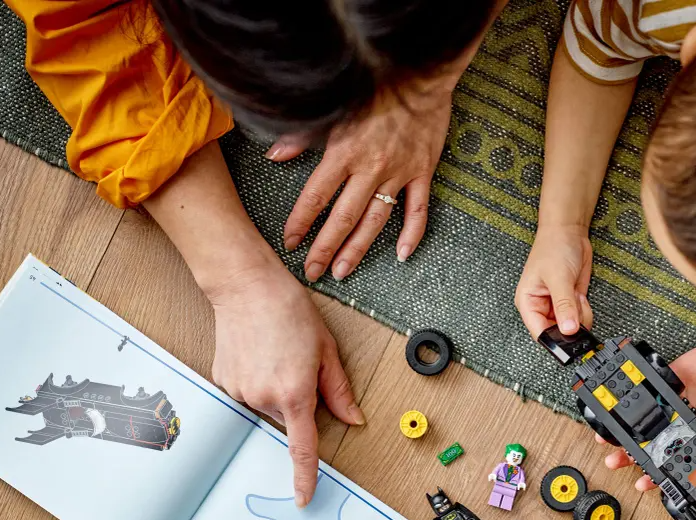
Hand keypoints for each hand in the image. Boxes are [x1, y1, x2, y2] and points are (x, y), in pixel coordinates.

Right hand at [208, 260, 363, 505]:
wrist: (246, 286)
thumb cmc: (289, 311)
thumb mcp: (326, 350)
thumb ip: (339, 391)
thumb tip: (353, 419)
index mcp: (296, 393)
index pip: (302, 448)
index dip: (304, 476)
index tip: (303, 497)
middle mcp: (264, 397)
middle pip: (289, 417)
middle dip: (297, 398)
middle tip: (295, 362)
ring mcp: (240, 391)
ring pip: (268, 404)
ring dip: (276, 388)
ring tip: (274, 351)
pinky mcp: (223, 381)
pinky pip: (248, 392)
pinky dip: (256, 378)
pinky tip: (256, 352)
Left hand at [269, 86, 453, 280]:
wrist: (419, 73)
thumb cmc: (373, 87)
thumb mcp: (333, 109)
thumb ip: (301, 136)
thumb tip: (274, 156)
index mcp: (344, 153)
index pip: (316, 197)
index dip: (301, 222)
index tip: (290, 242)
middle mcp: (370, 169)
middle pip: (343, 218)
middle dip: (324, 248)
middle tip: (312, 271)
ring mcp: (399, 175)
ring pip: (375, 221)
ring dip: (358, 249)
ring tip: (342, 270)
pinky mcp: (422, 173)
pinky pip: (417, 211)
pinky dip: (411, 235)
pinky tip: (401, 255)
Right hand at [515, 224, 594, 336]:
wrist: (569, 232)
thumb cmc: (553, 248)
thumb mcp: (558, 277)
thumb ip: (564, 305)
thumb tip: (568, 329)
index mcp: (528, 302)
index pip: (539, 332)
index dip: (553, 340)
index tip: (568, 339)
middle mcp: (541, 307)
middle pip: (557, 332)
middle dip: (570, 325)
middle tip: (575, 308)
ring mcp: (557, 305)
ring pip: (571, 327)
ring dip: (579, 315)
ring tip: (576, 295)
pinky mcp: (571, 302)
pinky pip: (580, 317)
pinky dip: (585, 310)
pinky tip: (580, 295)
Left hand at [603, 340, 695, 491]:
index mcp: (689, 435)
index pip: (670, 459)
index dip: (656, 474)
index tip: (642, 483)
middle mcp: (674, 425)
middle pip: (648, 445)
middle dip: (629, 456)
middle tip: (613, 462)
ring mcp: (666, 408)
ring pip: (640, 425)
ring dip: (623, 433)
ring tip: (604, 440)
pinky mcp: (661, 388)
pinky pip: (642, 398)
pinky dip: (628, 405)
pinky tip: (614, 411)